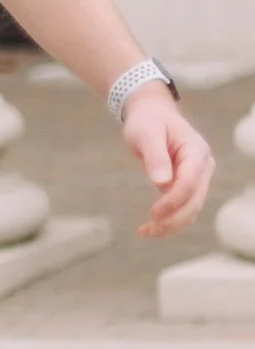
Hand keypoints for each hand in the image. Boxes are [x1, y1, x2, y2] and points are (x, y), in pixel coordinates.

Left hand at [120, 88, 212, 237]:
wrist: (152, 115)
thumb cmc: (148, 121)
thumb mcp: (146, 133)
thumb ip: (155, 156)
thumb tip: (162, 183)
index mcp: (196, 151)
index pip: (189, 183)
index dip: (173, 201)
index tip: (152, 213)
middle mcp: (203, 166)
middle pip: (194, 201)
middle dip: (172, 219)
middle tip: (146, 231)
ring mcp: (198, 177)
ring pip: (191, 209)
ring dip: (171, 224)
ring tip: (144, 233)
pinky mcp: (189, 185)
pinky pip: (183, 207)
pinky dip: (169, 220)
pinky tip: (150, 228)